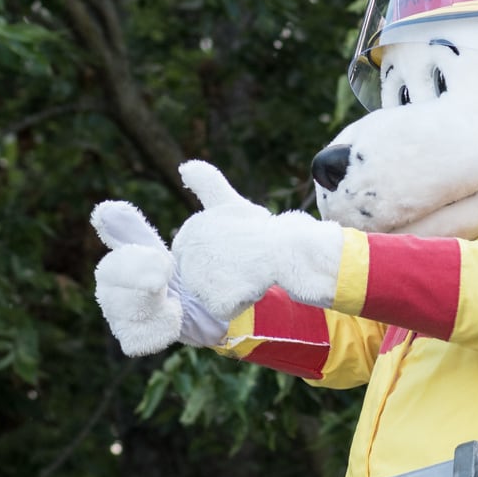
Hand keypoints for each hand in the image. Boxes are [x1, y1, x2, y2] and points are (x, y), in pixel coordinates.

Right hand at [91, 200, 226, 354]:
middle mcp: (132, 282)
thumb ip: (208, 193)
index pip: (122, 236)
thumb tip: (188, 166)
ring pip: (117, 308)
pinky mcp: (148, 337)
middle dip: (130, 269)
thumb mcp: (223, 226)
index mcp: (145, 252)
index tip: (109, 211)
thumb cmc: (221, 264)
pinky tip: (172, 322)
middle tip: (162, 266)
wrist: (238, 311)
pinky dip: (151, 331)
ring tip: (171, 300)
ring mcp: (136, 311)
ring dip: (140, 302)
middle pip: (108, 274)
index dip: (115, 225)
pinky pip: (134, 339)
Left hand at [172, 160, 343, 322]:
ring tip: (251, 272)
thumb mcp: (231, 203)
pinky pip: (224, 310)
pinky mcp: (214, 298)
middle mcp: (188, 250)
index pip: (199, 259)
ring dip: (233, 290)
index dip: (225, 257)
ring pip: (212, 296)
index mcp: (189, 230)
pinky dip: (241, 302)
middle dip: (226, 275)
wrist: (293, 248)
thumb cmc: (264, 228)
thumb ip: (207, 185)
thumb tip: (184, 166)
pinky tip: (254, 285)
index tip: (240, 246)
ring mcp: (198, 275)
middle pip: (202, 280)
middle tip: (247, 260)